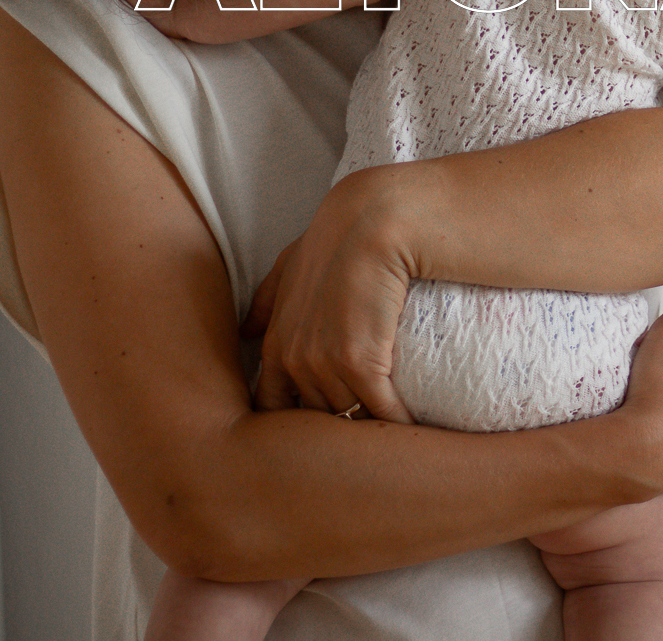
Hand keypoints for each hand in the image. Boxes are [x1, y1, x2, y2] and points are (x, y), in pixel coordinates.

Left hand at [244, 168, 418, 423]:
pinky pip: (381, 411)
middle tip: (369, 444)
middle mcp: (294, 360)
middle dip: (340, 435)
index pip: (274, 408)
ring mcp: (324, 363)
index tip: (327, 429)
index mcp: (277, 345)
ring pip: (349, 420)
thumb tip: (247, 330)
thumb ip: (269, 299)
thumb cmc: (338, 237)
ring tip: (396, 442)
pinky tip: (415, 430)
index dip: (297, 426)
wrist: (374, 220)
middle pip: (316, 422)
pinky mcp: (359, 361)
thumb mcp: (291, 265)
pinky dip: (398, 424)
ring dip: (373, 434)